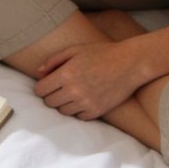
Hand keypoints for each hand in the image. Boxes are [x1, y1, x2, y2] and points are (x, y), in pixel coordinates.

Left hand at [32, 39, 147, 120]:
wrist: (130, 63)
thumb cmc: (102, 53)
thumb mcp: (76, 50)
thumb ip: (54, 60)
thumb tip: (38, 73)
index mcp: (66, 73)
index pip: (40, 90)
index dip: (42, 86)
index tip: (49, 83)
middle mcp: (74, 90)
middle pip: (49, 102)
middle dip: (52, 95)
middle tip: (61, 87)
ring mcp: (85, 102)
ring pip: (63, 111)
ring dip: (65, 103)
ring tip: (74, 92)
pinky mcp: (97, 111)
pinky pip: (78, 117)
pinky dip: (79, 110)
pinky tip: (85, 99)